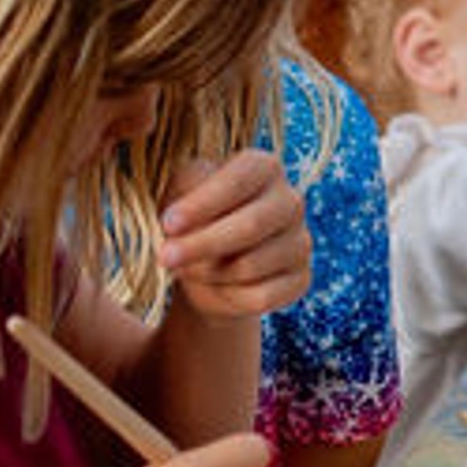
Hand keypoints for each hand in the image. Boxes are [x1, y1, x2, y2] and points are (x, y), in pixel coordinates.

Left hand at [156, 151, 312, 317]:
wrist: (209, 267)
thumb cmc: (193, 219)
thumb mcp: (179, 194)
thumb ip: (181, 195)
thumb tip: (182, 225)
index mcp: (264, 168)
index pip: (239, 180)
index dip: (202, 203)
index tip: (167, 224)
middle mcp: (290, 201)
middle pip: (250, 226)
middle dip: (201, 245)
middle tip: (165, 257)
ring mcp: (300, 241)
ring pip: (251, 266)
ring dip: (208, 274)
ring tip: (187, 270)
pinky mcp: (301, 279)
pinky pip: (262, 296)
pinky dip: (228, 298)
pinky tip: (215, 288)